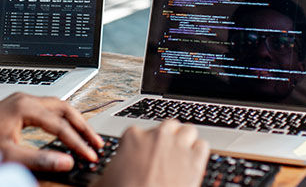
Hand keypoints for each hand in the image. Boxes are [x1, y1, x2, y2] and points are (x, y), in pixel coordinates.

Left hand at [0, 93, 103, 171]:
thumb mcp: (9, 156)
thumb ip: (39, 160)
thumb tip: (66, 162)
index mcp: (24, 107)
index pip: (60, 125)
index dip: (77, 142)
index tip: (89, 155)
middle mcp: (25, 99)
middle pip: (64, 108)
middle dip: (82, 126)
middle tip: (96, 143)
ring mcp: (21, 101)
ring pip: (58, 106)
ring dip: (74, 121)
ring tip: (88, 137)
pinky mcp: (18, 107)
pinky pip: (48, 109)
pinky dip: (62, 119)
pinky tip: (67, 130)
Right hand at [94, 120, 208, 186]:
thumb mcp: (103, 181)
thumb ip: (108, 171)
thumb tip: (104, 177)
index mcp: (133, 137)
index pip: (141, 131)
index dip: (143, 145)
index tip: (144, 156)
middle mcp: (157, 136)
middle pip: (168, 125)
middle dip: (167, 138)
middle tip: (164, 154)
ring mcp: (177, 146)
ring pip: (188, 130)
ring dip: (185, 141)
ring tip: (181, 155)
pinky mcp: (195, 161)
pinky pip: (203, 146)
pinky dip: (199, 153)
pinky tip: (193, 163)